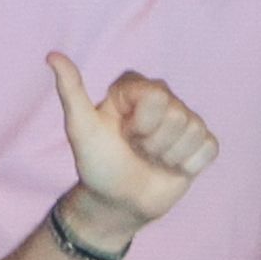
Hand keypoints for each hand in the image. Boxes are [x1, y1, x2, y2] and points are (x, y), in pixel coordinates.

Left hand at [46, 53, 218, 248]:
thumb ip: (70, 91)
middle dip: (153, 143)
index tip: (123, 134)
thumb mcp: (81, 129)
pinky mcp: (201, 142)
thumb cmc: (97, 164)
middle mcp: (163, 98)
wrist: (115, 203)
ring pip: (194, 132)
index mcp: (135, 88)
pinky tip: (171, 167)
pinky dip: (188, 165)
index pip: (156, 97)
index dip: (140, 124)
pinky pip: (209, 148)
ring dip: (169, 156)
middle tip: (137, 150)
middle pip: (178, 115)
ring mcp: (185, 120)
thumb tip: (52, 55)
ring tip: (151, 159)